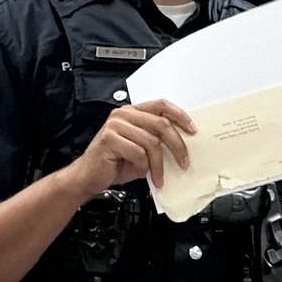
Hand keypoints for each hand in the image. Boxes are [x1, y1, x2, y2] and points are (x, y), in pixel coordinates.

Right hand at [71, 99, 194, 195]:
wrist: (89, 176)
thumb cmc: (115, 162)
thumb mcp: (141, 149)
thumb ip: (157, 140)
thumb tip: (183, 143)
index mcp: (132, 112)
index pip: (161, 105)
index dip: (180, 116)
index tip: (192, 130)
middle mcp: (123, 115)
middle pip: (161, 124)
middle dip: (177, 145)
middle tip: (184, 161)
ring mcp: (115, 125)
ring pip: (151, 142)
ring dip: (158, 164)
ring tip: (158, 176)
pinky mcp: (109, 139)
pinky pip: (138, 153)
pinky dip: (142, 167)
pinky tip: (138, 171)